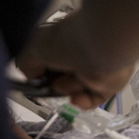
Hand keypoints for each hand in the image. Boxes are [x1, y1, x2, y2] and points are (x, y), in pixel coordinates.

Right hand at [16, 13, 134, 109]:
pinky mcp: (112, 80)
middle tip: (54, 80)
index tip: (38, 77)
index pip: (56, 58)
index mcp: (70, 38)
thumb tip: (32, 76)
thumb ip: (27, 63)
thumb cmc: (68, 41)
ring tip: (76, 76)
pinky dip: (83, 100)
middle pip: (64, 76)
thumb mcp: (34, 48)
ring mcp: (100, 66)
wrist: (102, 46)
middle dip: (56, 81)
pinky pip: (93, 99)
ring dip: (70, 87)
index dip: (45, 69)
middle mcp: (86, 51)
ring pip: (77, 88)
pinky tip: (78, 95)